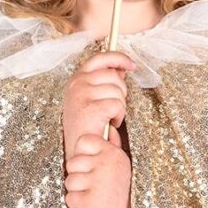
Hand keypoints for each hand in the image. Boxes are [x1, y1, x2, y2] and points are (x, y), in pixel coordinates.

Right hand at [62, 49, 135, 177]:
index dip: (118, 58)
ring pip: (117, 91)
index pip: (99, 59)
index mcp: (76, 79)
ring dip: (119, 106)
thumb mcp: (92, 98)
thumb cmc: (86, 126)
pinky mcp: (91, 108)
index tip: (131, 65)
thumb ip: (104, 81)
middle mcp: (77, 84)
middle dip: (121, 92)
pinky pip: (118, 105)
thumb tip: (121, 69)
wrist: (79, 149)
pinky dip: (119, 116)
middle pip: (113, 76)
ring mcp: (82, 95)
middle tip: (113, 107)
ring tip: (109, 117)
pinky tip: (110, 124)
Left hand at [64, 124, 132, 207]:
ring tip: (93, 195)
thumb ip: (113, 145)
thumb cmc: (123, 190)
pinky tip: (91, 205)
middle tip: (93, 185)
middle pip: (72, 163)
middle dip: (78, 175)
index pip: (83, 141)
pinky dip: (77, 204)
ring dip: (77, 191)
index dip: (82, 153)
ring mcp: (98, 182)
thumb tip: (110, 129)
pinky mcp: (90, 201)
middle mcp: (106, 164)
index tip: (91, 165)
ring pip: (69, 181)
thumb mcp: (123, 164)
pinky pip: (70, 198)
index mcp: (112, 152)